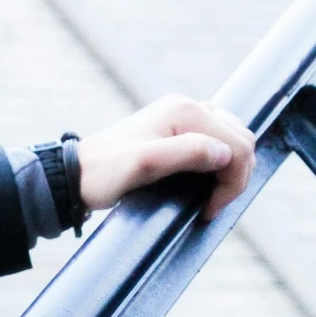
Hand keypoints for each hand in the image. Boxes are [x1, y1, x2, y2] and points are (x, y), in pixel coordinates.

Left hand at [78, 94, 256, 219]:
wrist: (75, 175)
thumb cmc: (103, 174)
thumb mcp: (143, 165)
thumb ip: (187, 153)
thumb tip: (224, 153)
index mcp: (185, 111)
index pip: (237, 143)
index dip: (233, 180)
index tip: (210, 209)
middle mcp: (187, 107)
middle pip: (240, 138)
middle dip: (235, 175)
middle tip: (213, 205)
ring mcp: (183, 116)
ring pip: (232, 138)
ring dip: (230, 168)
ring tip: (211, 196)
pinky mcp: (177, 129)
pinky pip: (215, 141)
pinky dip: (219, 162)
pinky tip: (206, 181)